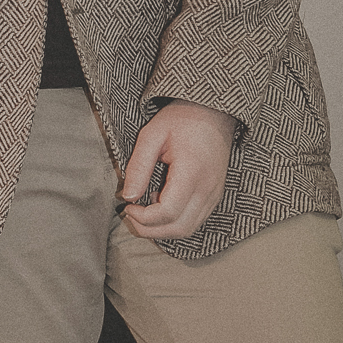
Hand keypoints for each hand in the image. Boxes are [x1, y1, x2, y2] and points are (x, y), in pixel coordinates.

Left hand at [118, 101, 236, 239]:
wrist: (214, 112)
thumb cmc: (181, 119)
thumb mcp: (152, 135)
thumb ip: (138, 166)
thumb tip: (127, 197)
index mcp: (192, 172)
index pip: (168, 212)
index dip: (144, 217)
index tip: (127, 207)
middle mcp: (208, 189)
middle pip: (179, 228)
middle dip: (150, 230)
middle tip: (131, 215)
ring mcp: (214, 194)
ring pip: (188, 229)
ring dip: (162, 229)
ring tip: (144, 210)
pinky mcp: (215, 196)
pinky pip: (195, 220)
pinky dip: (175, 221)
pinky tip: (161, 203)